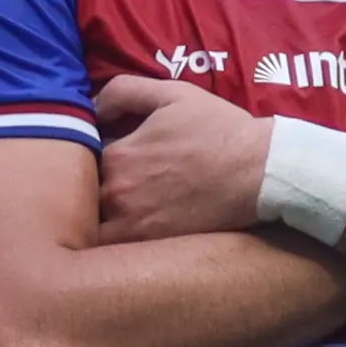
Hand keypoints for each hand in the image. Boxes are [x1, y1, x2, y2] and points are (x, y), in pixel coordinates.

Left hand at [87, 72, 276, 244]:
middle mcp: (117, 193)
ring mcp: (132, 226)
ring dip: (100, 220)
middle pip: (86, 197)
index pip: (84, 160)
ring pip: (96, 227)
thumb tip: (90, 107)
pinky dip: (113, 248)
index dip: (94, 160)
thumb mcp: (171, 93)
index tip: (113, 162)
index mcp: (116, 156)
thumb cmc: (219, 129)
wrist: (261, 171)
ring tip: (121, 213)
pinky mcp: (151, 250)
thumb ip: (123, 91)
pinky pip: (114, 255)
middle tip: (118, 189)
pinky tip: (129, 236)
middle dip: (94, 192)